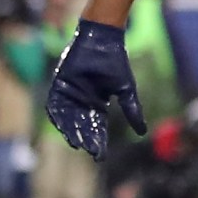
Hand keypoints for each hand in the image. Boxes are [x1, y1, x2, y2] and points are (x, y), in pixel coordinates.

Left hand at [45, 19, 144, 157]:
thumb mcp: (126, 91)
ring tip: (74, 141)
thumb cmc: (115, 63)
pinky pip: (54, 104)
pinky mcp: (59, 84)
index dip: (98, 141)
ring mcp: (69, 93)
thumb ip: (132, 111)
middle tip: (87, 150)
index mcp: (98, 103)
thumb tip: (142, 132)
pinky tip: (59, 125)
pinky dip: (56, 114)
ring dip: (70, 130)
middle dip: (84, 138)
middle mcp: (82, 101)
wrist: (102, 41)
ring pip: (68, 118)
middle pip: (82, 125)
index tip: (100, 156)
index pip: (97, 127)